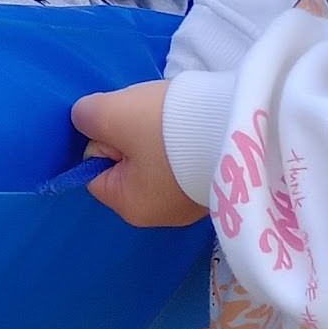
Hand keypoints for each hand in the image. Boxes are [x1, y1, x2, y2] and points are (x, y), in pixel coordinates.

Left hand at [72, 81, 205, 228]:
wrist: (242, 125)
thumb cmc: (168, 128)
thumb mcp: (112, 113)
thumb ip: (86, 117)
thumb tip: (85, 119)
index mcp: (132, 207)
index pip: (95, 169)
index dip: (103, 139)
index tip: (123, 122)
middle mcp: (161, 215)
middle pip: (127, 164)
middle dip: (132, 135)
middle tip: (151, 118)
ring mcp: (192, 201)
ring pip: (157, 158)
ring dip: (162, 134)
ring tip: (178, 119)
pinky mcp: (216, 182)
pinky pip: (185, 158)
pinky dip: (186, 139)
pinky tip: (197, 125)